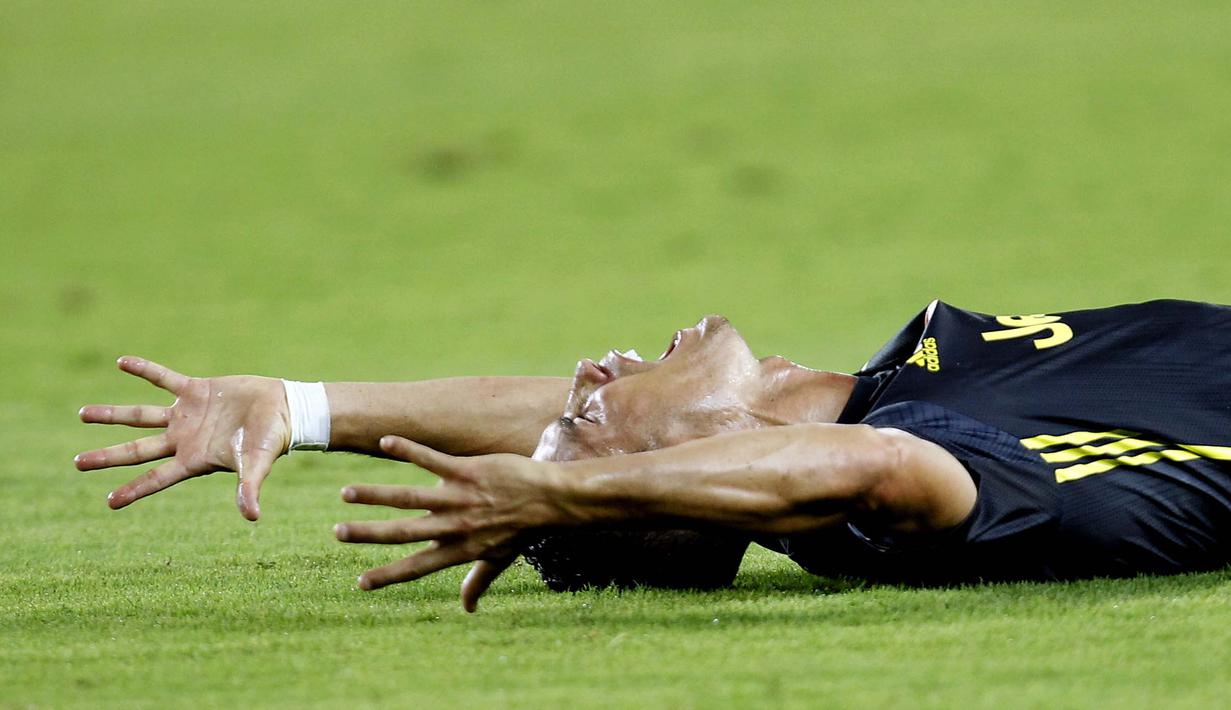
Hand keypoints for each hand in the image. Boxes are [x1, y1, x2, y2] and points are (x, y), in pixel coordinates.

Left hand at [75, 356, 290, 520]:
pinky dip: (144, 370)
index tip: (110, 502)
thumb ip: (249, 487)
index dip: (134, 491)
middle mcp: (184, 439)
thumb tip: (252, 517)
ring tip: (83, 414)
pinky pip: (164, 379)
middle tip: (78, 462)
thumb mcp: (257, 464)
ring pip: (141, 416)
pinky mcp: (196, 390)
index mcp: (194, 460)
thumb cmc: (272, 440)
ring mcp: (187, 415)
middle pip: (138, 450)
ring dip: (113, 415)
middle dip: (108, 456)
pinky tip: (122, 362)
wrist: (285, 409)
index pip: (157, 478)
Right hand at [335, 435, 564, 611]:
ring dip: (375, 494)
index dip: (388, 575)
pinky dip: (407, 450)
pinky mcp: (467, 471)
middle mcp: (454, 526)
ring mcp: (459, 498)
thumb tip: (468, 608)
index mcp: (458, 549)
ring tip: (346, 493)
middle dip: (368, 534)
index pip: (416, 566)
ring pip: (409, 496)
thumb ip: (478, 581)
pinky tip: (385, 441)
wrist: (551, 498)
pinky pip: (431, 459)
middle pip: (403, 531)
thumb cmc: (525, 529)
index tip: (360, 583)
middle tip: (337, 533)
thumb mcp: (500, 560)